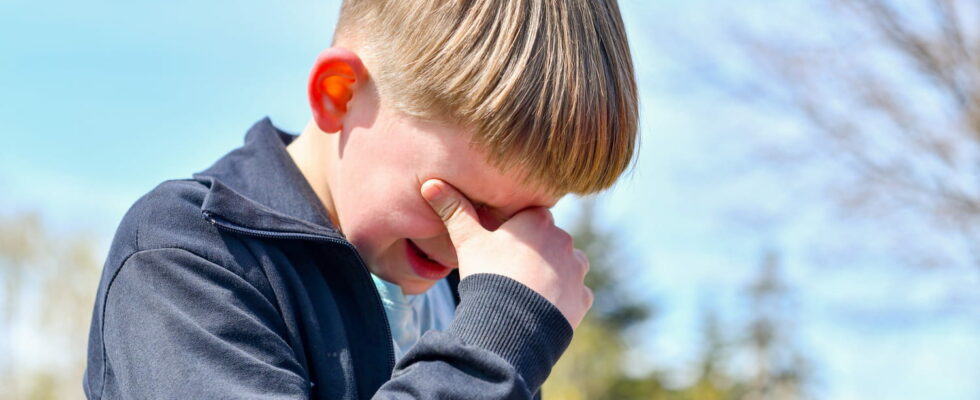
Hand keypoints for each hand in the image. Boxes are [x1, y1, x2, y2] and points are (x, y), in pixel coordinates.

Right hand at [420, 179, 592, 328]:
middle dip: (536, 250)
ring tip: (528, 288)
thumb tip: (430, 184)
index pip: (531, 215)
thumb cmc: (488, 276)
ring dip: (554, 271)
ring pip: (567, 263)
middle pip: (549, 239)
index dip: (517, 229)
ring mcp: (576, 269)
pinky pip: (576, 292)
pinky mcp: (582, 297)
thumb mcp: (467, 241)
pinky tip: (543, 306)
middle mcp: (564, 240)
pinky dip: (564, 298)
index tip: (504, 243)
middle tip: (512, 268)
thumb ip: (454, 211)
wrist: (510, 325)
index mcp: (538, 221)